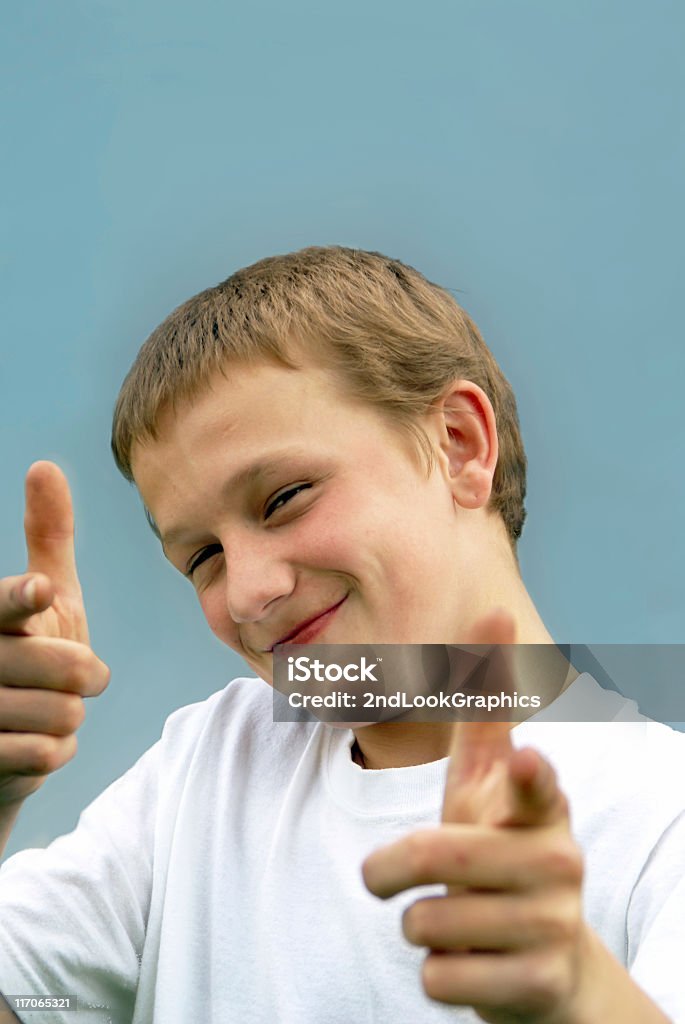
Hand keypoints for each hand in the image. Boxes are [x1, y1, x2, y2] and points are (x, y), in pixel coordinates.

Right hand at [0, 462, 109, 808]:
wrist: (0, 743)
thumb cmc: (29, 653)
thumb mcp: (45, 597)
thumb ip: (46, 537)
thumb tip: (44, 466)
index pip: (1, 605)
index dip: (22, 599)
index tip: (41, 590)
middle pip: (65, 667)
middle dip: (86, 674)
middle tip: (76, 676)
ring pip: (63, 714)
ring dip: (69, 717)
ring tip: (44, 710)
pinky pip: (48, 756)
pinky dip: (55, 752)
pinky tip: (33, 742)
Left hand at [362, 610, 588, 1023]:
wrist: (546, 963)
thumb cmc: (499, 847)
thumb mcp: (486, 780)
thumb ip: (484, 705)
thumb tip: (494, 608)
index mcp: (540, 807)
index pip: (536, 787)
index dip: (528, 777)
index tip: (526, 761)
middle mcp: (557, 862)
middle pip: (434, 856)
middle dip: (388, 870)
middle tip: (383, 876)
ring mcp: (552, 927)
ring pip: (427, 923)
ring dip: (419, 925)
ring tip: (456, 921)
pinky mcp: (537, 986)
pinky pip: (438, 978)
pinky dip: (436, 974)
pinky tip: (472, 966)